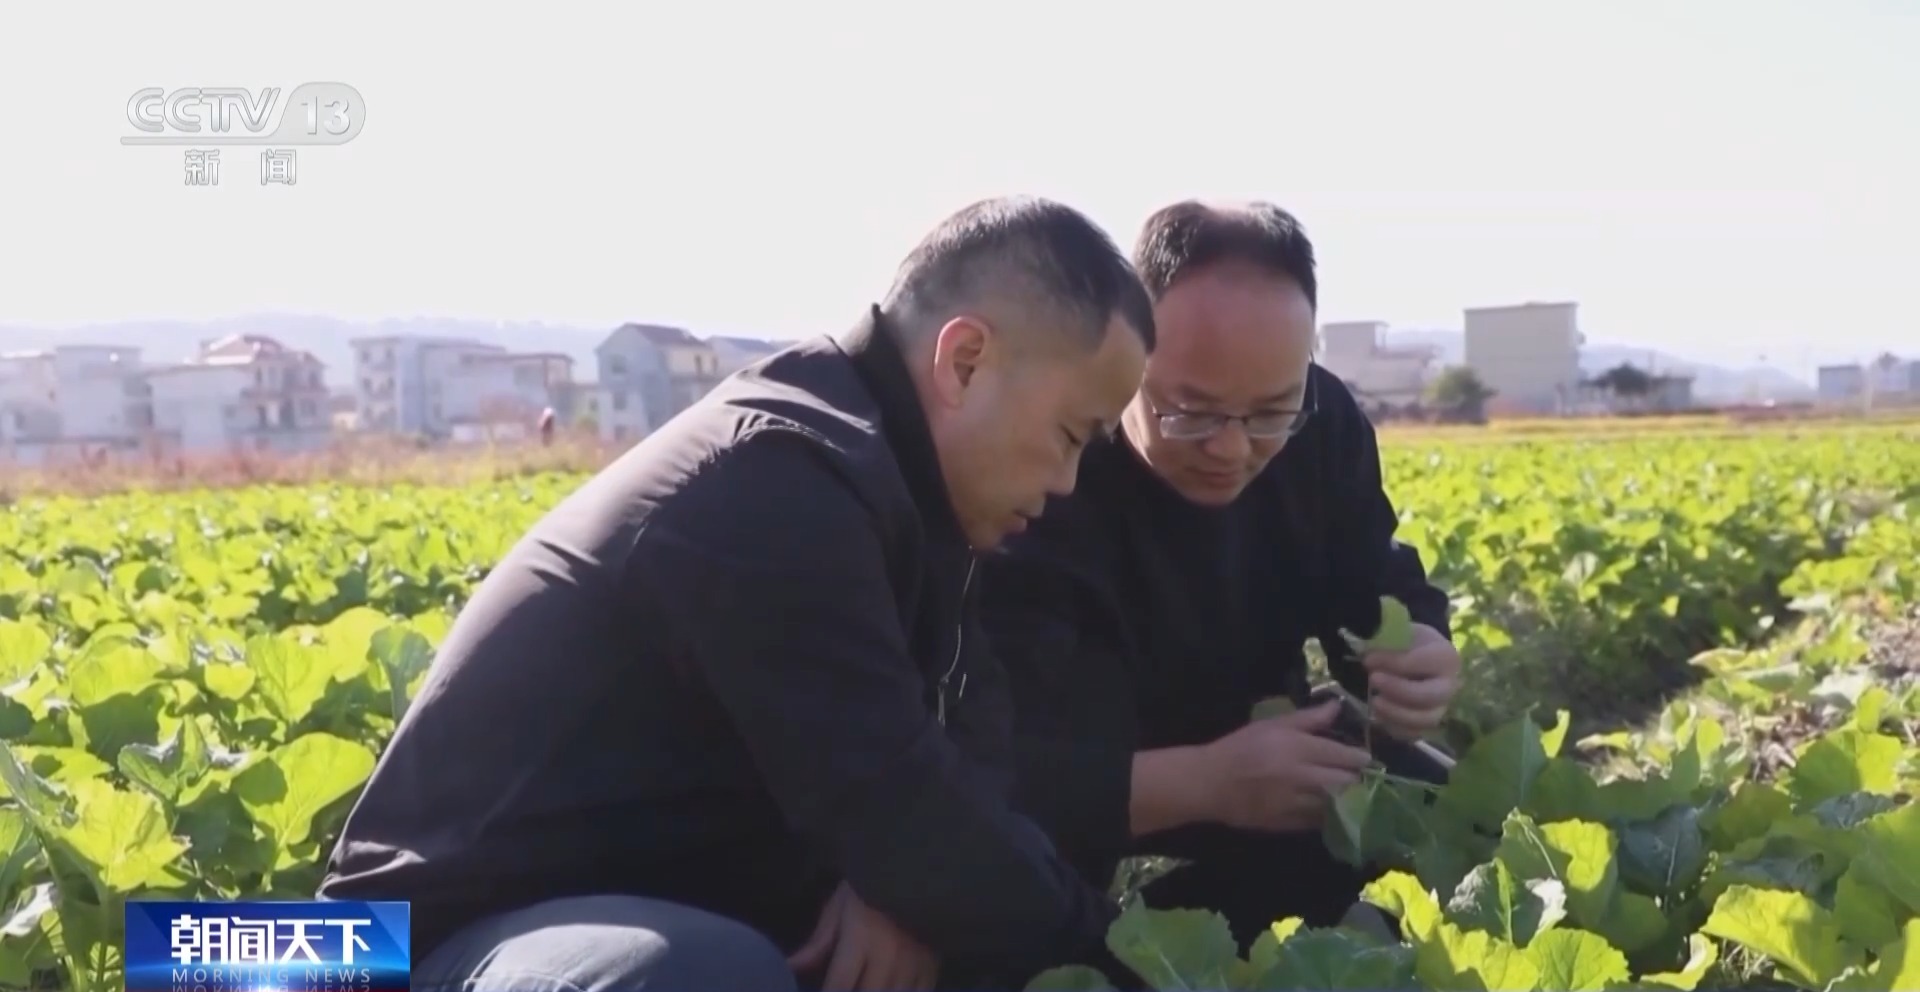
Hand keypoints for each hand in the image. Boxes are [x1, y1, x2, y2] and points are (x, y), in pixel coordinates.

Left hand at [788, 881, 939, 990]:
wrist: (919, 866)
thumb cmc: (872, 885)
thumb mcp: (841, 907)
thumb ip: (819, 943)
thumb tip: (790, 967)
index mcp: (861, 938)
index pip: (839, 985)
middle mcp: (889, 956)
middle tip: (843, 987)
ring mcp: (914, 964)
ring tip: (864, 986)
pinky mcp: (933, 967)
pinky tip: (890, 989)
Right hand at [1197, 701, 1374, 832]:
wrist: (1210, 783)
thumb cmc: (1241, 748)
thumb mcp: (1272, 725)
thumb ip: (1308, 718)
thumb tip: (1337, 706)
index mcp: (1296, 748)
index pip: (1341, 755)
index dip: (1359, 758)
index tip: (1366, 759)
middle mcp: (1300, 776)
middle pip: (1345, 782)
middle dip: (1357, 780)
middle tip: (1361, 777)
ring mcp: (1295, 803)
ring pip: (1336, 805)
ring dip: (1346, 799)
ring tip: (1351, 794)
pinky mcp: (1288, 824)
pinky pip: (1319, 822)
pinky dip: (1328, 815)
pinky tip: (1330, 808)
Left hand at [1361, 622, 1461, 740]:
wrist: (1416, 656)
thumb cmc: (1407, 643)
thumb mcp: (1399, 633)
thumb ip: (1387, 641)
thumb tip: (1368, 652)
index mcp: (1446, 657)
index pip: (1423, 662)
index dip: (1394, 662)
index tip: (1368, 659)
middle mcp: (1450, 685)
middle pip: (1428, 696)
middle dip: (1397, 690)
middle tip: (1372, 679)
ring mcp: (1441, 707)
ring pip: (1423, 720)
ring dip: (1394, 712)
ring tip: (1373, 701)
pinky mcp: (1427, 724)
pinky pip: (1413, 734)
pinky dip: (1393, 726)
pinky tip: (1377, 714)